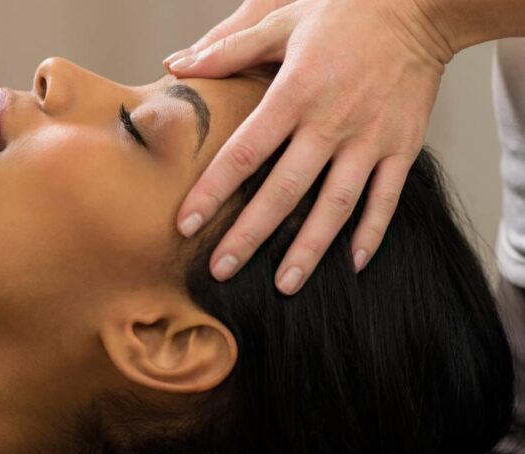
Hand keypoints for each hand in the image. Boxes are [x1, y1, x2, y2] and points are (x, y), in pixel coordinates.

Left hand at [163, 0, 452, 294]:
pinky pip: (387, 198)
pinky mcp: (403, 146)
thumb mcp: (281, 21)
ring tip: (285, 284)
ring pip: (336, 205)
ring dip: (310, 248)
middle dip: (249, 235)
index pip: (243, 153)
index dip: (212, 192)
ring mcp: (370, 139)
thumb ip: (227, 50)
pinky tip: (353, 263)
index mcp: (294, 93)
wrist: (418, 7)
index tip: (186, 224)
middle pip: (284, 191)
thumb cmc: (343, 14)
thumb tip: (175, 66)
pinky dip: (372, 232)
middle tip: (221, 270)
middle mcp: (331, 122)